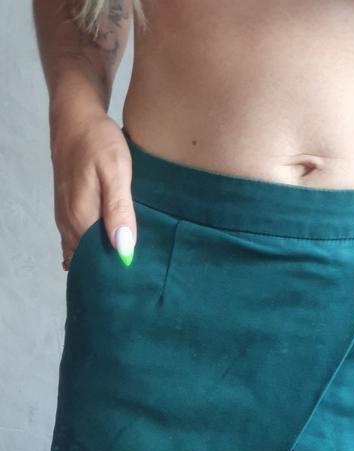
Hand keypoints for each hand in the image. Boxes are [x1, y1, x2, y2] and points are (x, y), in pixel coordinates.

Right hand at [51, 111, 135, 270]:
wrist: (74, 116)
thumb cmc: (98, 141)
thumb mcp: (115, 172)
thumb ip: (119, 210)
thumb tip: (124, 248)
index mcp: (82, 219)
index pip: (98, 262)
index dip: (116, 273)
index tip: (137, 281)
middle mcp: (69, 223)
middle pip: (88, 261)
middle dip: (109, 271)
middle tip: (137, 279)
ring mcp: (66, 217)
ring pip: (82, 251)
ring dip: (101, 259)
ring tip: (126, 269)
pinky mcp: (69, 209)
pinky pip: (78, 239)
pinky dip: (93, 248)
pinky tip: (111, 248)